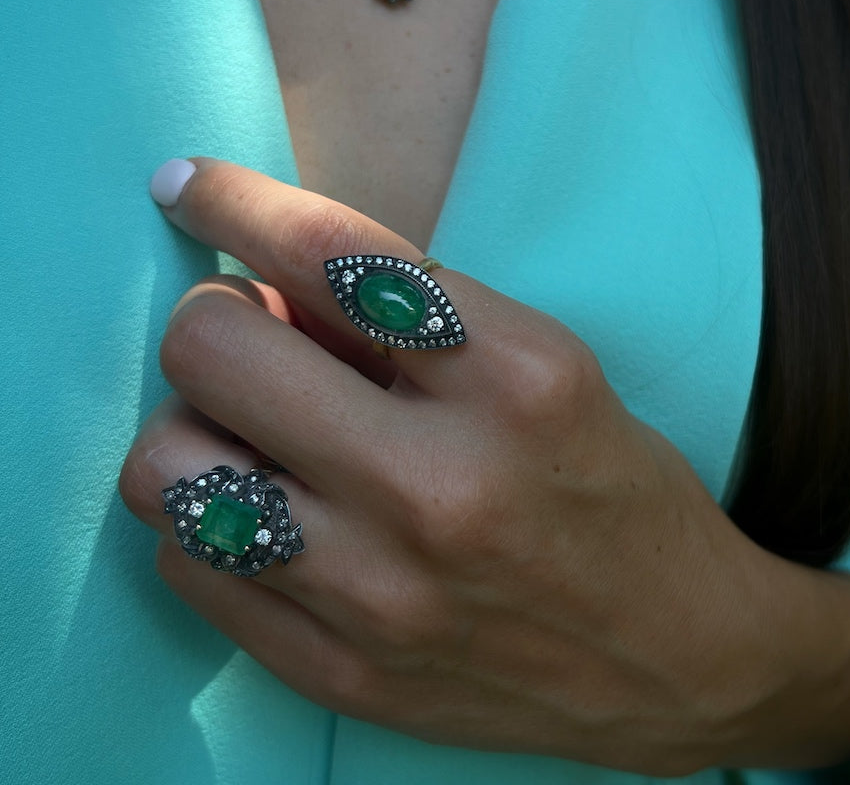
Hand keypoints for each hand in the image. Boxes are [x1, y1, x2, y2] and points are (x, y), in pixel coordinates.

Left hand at [120, 158, 849, 773]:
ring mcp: (381, 594)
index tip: (183, 183)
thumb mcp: (553, 364)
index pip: (330, 255)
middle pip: (212, 351)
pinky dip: (207, 516)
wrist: (677, 656)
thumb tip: (267, 284)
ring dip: (195, 423)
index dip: (232, 200)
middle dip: (217, 317)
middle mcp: (439, 486)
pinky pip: (187, 567)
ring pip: (166, 468)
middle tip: (256, 331)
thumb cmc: (615, 485)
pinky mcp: (341, 673)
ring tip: (253, 428)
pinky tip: (263, 508)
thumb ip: (414, 319)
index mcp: (516, 379)